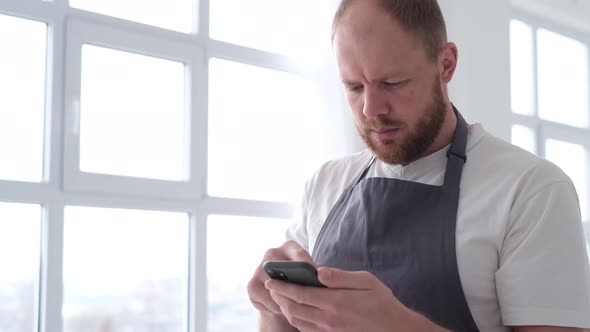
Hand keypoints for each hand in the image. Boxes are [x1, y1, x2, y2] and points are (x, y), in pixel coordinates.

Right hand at [247, 240, 315, 315]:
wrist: (280, 297)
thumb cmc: (300, 283)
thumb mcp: (309, 275)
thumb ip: (313, 272)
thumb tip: (319, 277)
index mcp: (289, 247)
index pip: (300, 255)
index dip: (310, 268)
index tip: (317, 280)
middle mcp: (271, 253)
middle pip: (285, 268)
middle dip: (297, 284)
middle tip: (309, 296)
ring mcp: (259, 268)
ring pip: (276, 286)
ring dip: (287, 298)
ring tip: (298, 305)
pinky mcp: (251, 285)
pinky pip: (268, 299)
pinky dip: (277, 306)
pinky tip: (284, 309)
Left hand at [265, 267, 418, 331]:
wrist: (394, 329)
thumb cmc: (381, 302)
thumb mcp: (365, 280)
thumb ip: (340, 276)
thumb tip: (319, 271)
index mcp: (335, 302)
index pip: (301, 294)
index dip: (283, 287)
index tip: (272, 280)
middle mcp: (328, 319)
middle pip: (294, 309)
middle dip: (279, 297)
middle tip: (271, 286)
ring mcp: (328, 330)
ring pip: (297, 321)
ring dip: (285, 309)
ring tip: (280, 297)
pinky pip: (306, 330)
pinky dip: (295, 320)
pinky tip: (295, 310)